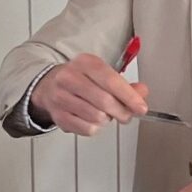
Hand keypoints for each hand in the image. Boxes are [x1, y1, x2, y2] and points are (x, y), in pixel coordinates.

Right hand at [29, 54, 147, 137]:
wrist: (49, 85)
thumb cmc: (81, 80)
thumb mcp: (103, 75)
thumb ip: (126, 85)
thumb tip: (142, 92)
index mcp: (85, 63)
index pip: (111, 80)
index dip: (129, 96)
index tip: (141, 107)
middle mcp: (69, 77)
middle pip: (104, 101)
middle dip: (122, 112)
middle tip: (126, 115)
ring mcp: (61, 97)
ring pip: (96, 117)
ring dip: (107, 119)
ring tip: (105, 114)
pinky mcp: (58, 115)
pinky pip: (86, 128)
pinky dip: (95, 127)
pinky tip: (92, 119)